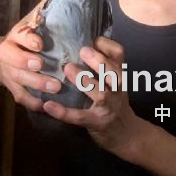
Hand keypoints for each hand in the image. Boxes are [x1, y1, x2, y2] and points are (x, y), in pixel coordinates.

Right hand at [0, 10, 61, 110]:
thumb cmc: (24, 41)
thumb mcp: (30, 28)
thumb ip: (43, 21)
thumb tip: (61, 1)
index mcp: (15, 37)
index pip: (19, 36)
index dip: (28, 39)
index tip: (40, 44)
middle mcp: (8, 54)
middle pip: (13, 59)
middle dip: (26, 62)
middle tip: (42, 65)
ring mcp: (8, 72)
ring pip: (18, 79)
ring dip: (36, 84)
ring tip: (56, 87)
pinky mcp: (12, 88)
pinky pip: (20, 96)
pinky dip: (33, 102)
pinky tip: (46, 105)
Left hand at [42, 37, 144, 158]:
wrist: (127, 135)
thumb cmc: (115, 103)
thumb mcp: (114, 83)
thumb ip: (102, 66)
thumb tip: (79, 44)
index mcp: (118, 75)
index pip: (119, 55)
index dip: (107, 45)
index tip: (92, 39)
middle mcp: (116, 89)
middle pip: (112, 72)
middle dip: (99, 61)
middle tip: (82, 50)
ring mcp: (108, 107)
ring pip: (100, 93)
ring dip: (84, 81)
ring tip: (67, 69)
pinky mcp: (96, 123)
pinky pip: (80, 117)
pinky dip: (64, 112)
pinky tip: (48, 105)